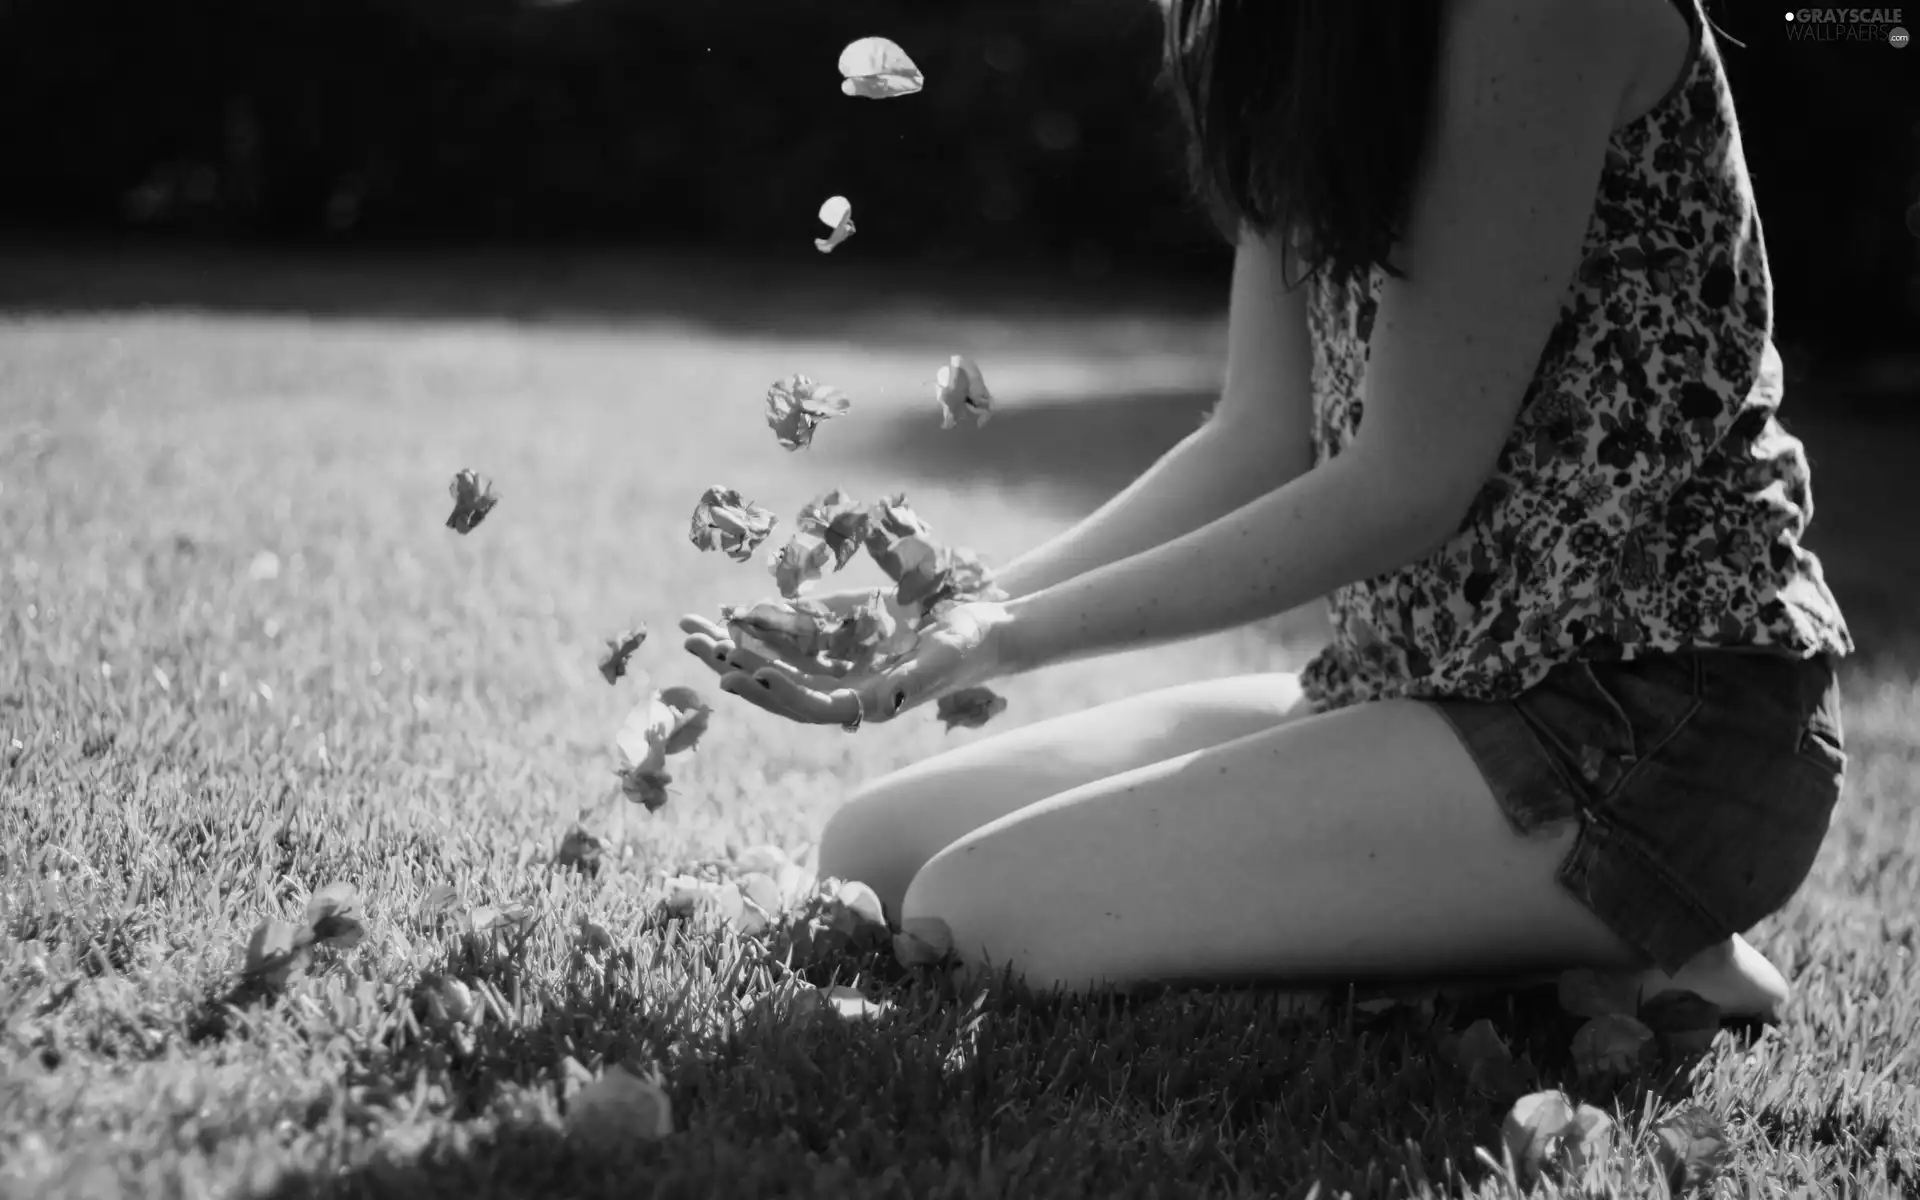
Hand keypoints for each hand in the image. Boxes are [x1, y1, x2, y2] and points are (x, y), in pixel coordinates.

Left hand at [688, 599, 1013, 728]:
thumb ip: (910, 685)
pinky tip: (725, 611)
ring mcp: (836, 662)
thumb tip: (879, 706)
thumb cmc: (968, 645)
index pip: (810, 706)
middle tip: (693, 646)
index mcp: (865, 704)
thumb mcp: (942, 662)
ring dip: (731, 644)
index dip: (778, 692)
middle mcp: (842, 687)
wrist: (981, 623)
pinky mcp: (836, 636)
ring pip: (774, 659)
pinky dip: (758, 624)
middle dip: (734, 665)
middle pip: (778, 684)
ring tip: (689, 629)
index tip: (748, 672)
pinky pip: (789, 635)